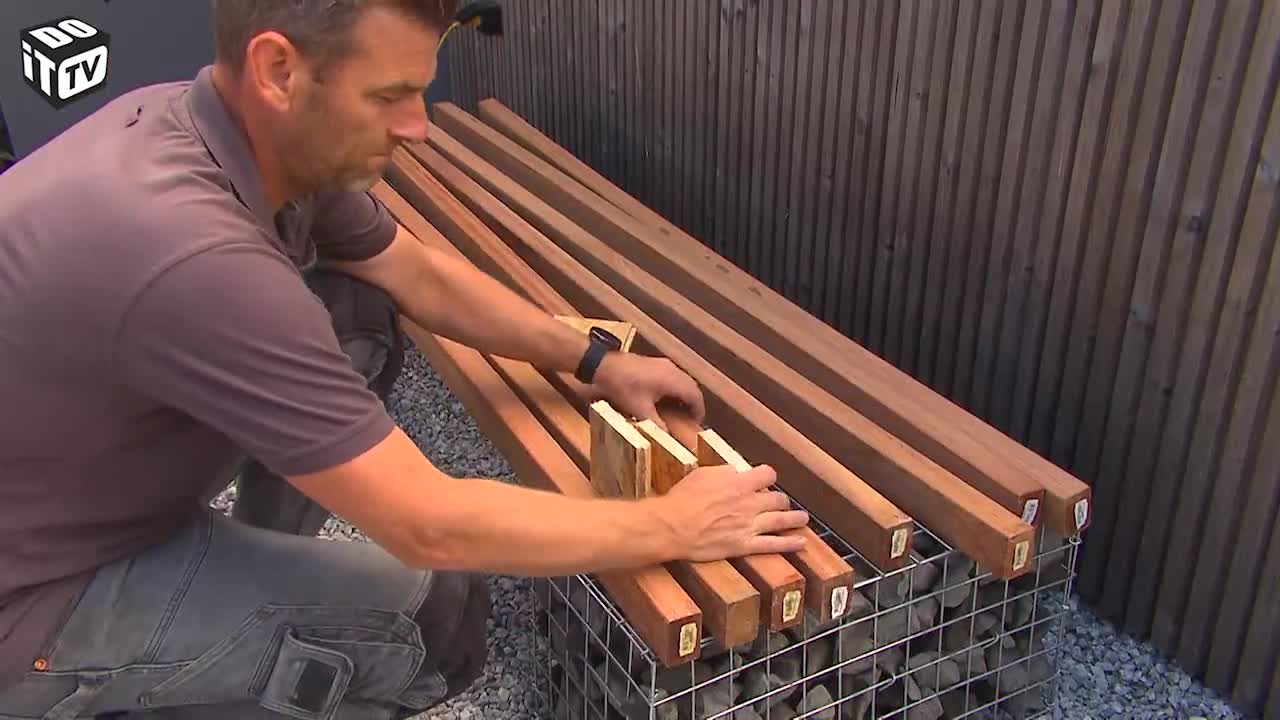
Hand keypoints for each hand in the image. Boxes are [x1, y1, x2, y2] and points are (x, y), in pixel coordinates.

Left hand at [592, 353, 705, 427]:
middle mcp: (672, 370)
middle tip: (690, 418)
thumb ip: (657, 425)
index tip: (697, 423)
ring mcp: (664, 364)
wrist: (604, 366)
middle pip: (692, 386)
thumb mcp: (640, 410)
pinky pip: (674, 376)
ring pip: (683, 380)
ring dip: (685, 395)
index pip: (696, 396)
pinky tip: (665, 398)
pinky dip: (676, 388)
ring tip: (679, 410)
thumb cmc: (623, 387)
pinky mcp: (655, 363)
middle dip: (694, 403)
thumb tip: (668, 438)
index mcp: (673, 380)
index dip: (699, 411)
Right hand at [656, 463, 809, 561]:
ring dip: (795, 518)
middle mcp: (749, 503)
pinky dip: (790, 544)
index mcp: (739, 483)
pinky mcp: (744, 545)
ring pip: (781, 520)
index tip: (765, 480)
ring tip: (803, 518)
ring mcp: (749, 525)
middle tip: (781, 502)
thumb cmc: (682, 499)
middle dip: (781, 499)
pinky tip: (801, 542)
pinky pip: (773, 545)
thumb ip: (724, 472)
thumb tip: (735, 472)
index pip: (767, 474)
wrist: (672, 526)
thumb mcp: (702, 474)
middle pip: (777, 498)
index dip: (767, 476)